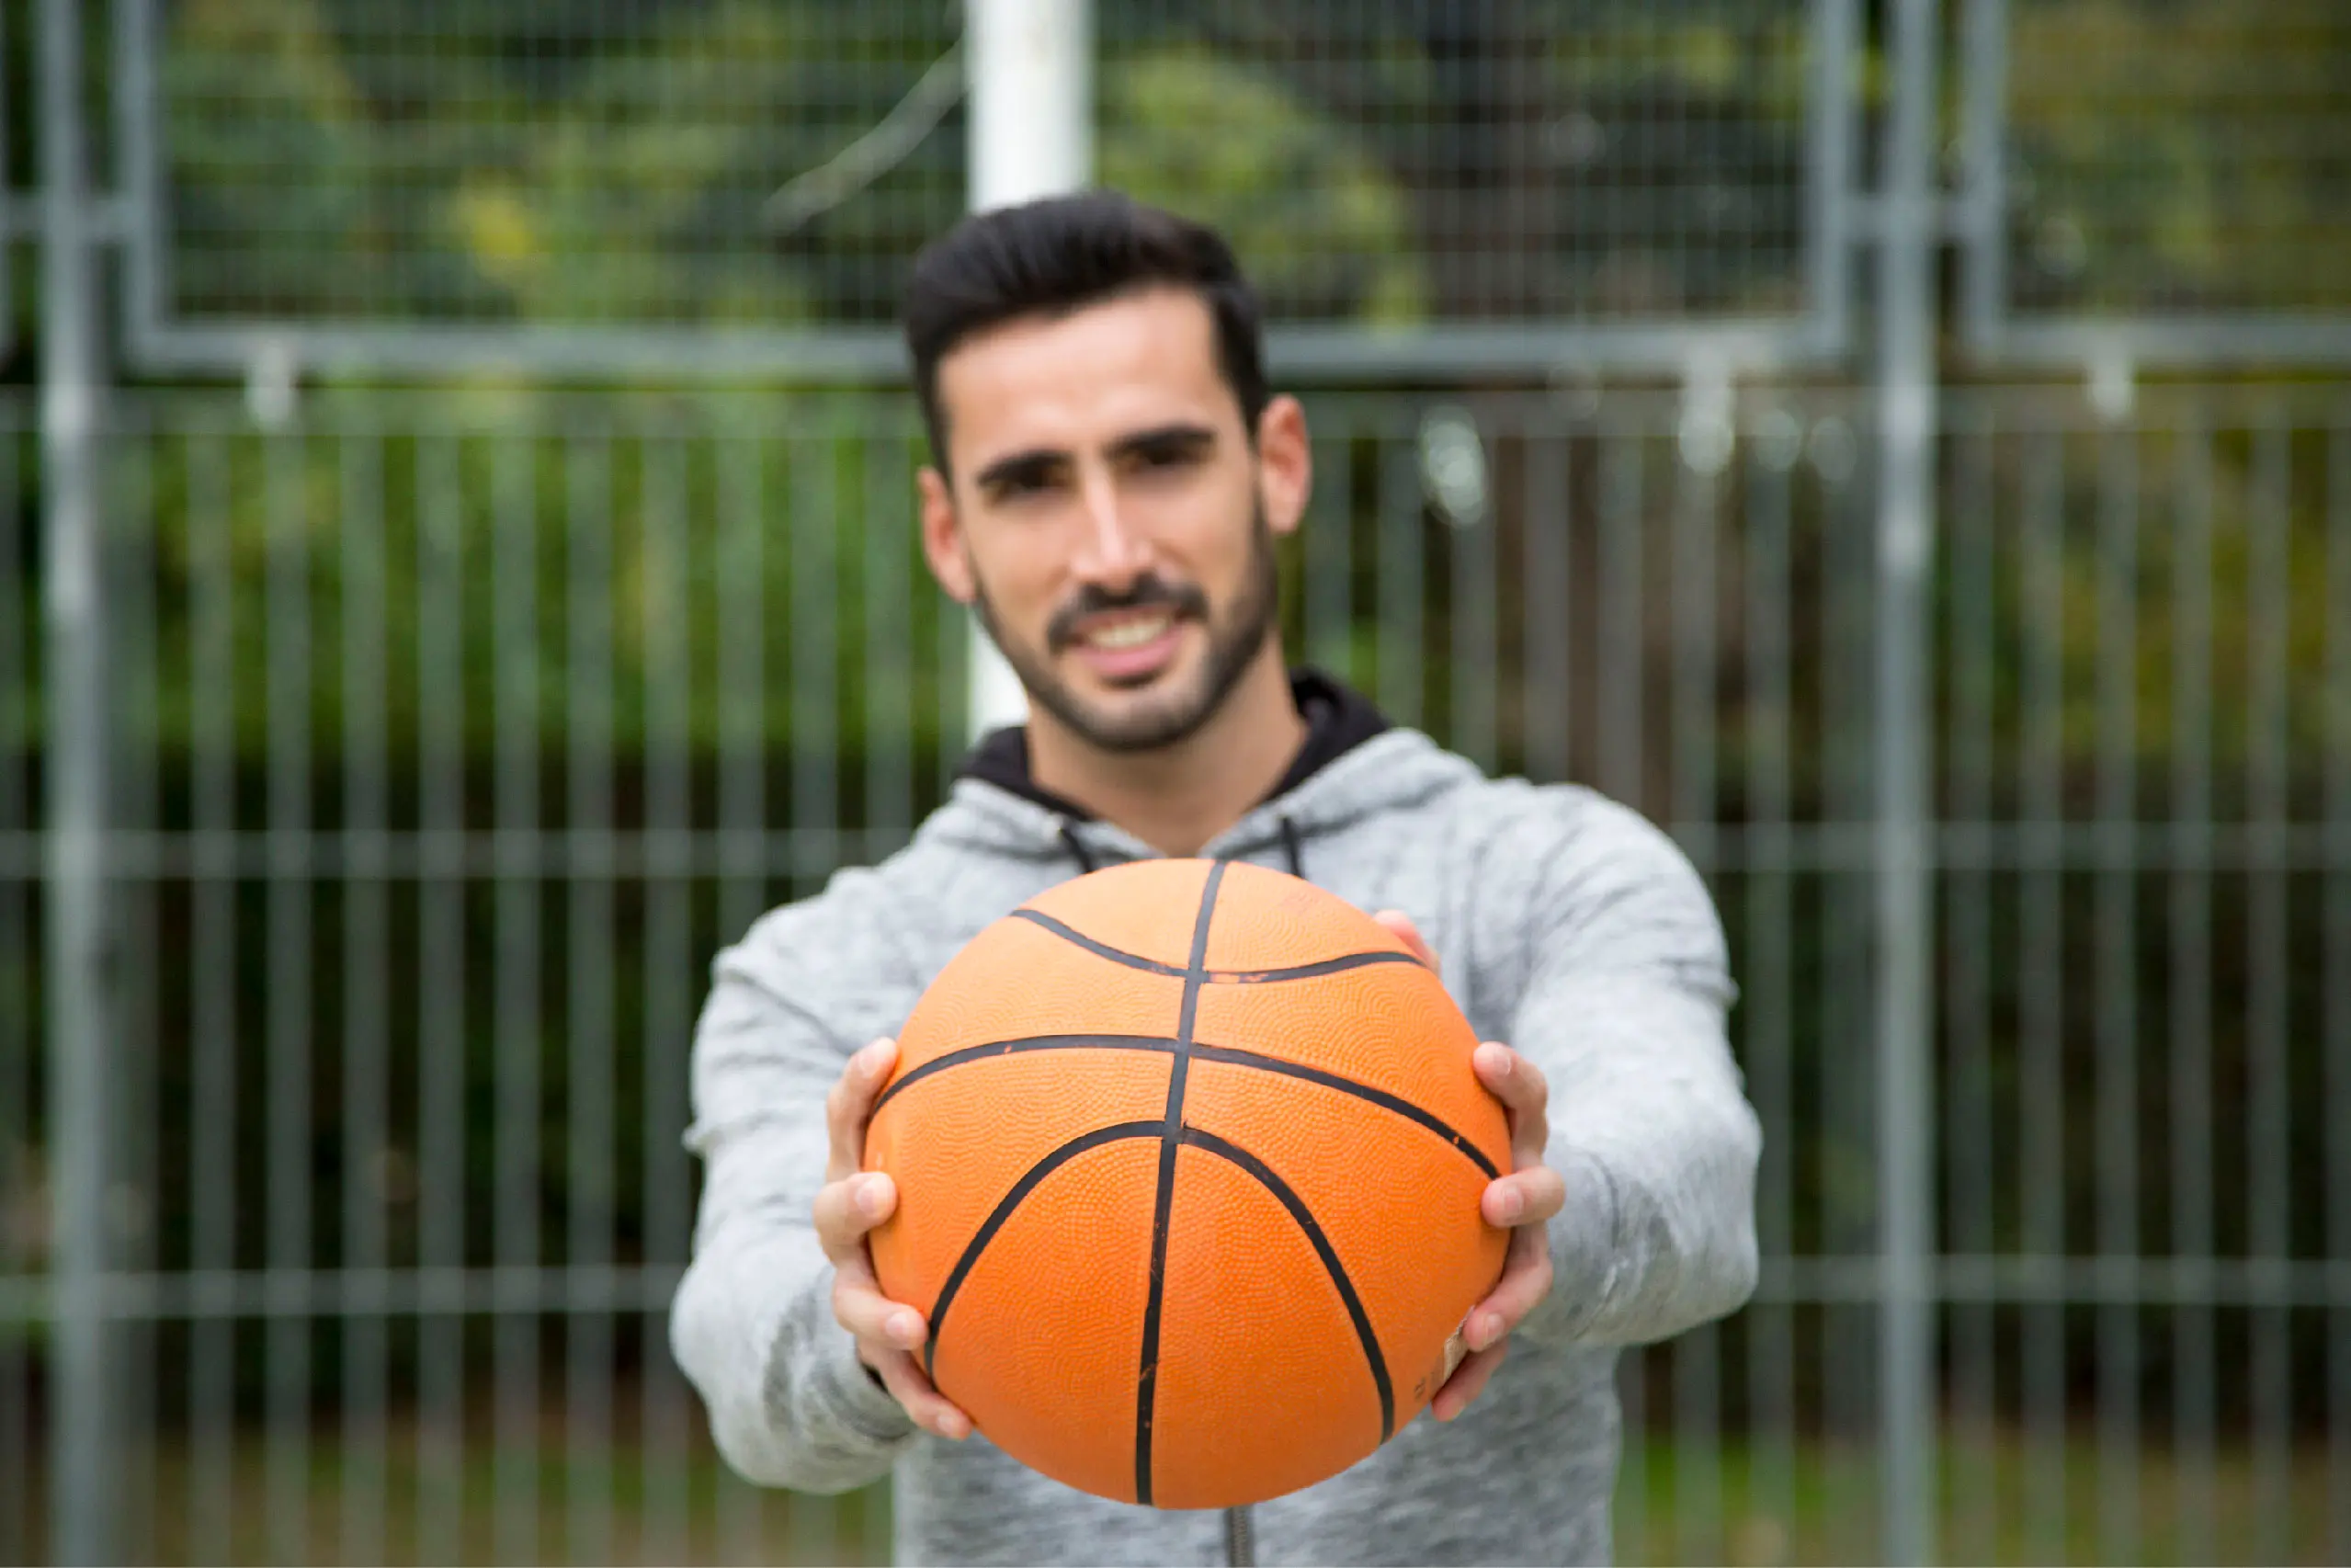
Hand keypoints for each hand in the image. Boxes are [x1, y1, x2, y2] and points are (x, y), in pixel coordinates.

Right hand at [812, 1036, 971, 1439]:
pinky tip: (963, 1425)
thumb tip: (1087, 1035)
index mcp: (862, 1171)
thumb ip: (993, 1109)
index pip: (848, 1119)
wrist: (894, 1302)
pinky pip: (899, 1387)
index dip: (859, 1085)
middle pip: (832, 1212)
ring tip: (915, 1326)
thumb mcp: (950, 1157)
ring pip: (854, 1307)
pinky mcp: (880, 1360)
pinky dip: (926, 1404)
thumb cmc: (940, 1205)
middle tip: (882, 1191)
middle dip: (853, 1201)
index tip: (886, 1049)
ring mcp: (859, 1295)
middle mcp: (850, 1235)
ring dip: (883, 1316)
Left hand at [1372, 911, 1566, 1422]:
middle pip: (1546, 1185)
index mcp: (1511, 1124)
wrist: (1507, 1207)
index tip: (1482, 1055)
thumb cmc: (1457, 1119)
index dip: (1511, 1074)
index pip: (1526, 1090)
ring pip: (1530, 1278)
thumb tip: (1386, 915)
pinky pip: (1490, 1348)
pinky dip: (1467, 1377)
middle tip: (1493, 1198)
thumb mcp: (1441, 1062)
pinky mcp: (1503, 1305)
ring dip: (1506, 1304)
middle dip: (1527, 1191)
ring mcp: (1524, 1250)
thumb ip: (1415, 992)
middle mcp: (1528, 1184)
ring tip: (1474, 1327)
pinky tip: (1427, 1414)